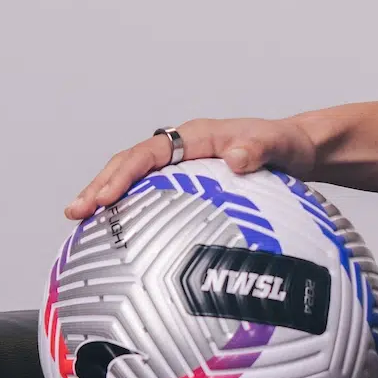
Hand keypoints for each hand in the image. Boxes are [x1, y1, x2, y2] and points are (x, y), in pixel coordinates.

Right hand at [64, 117, 317, 220]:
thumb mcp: (281, 144)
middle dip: (101, 186)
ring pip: (137, 181)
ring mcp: (185, 168)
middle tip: (75, 212)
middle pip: (131, 164)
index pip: (150, 152)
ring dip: (109, 199)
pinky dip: (133, 213)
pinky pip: (155, 198)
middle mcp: (185, 150)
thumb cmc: (290, 145)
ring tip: (81, 226)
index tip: (104, 196)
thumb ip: (261, 148)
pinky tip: (120, 240)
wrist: (302, 152)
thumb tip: (237, 158)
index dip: (123, 172)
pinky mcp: (190, 187)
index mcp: (197, 137)